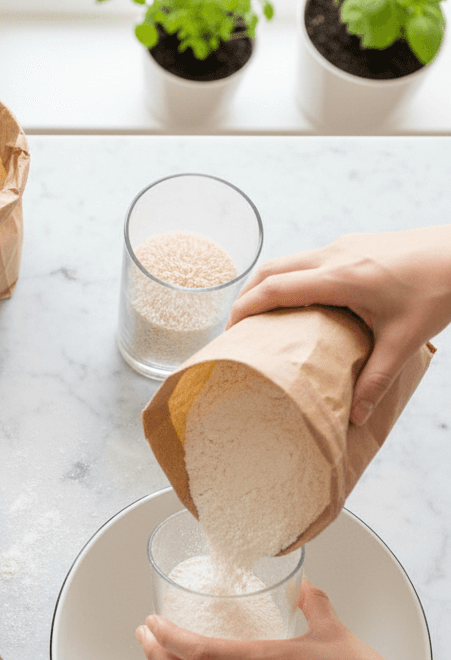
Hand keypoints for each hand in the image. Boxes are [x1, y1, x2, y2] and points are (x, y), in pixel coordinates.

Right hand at [227, 225, 450, 424]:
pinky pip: (308, 259)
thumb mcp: (404, 340)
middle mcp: (334, 255)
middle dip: (247, 296)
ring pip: (288, 260)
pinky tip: (303, 302)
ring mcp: (344, 245)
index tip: (230, 331)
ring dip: (268, 285)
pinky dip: (292, 278)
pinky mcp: (354, 244)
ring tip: (265, 317)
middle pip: (270, 269)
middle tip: (239, 327)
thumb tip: (354, 415)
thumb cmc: (441, 288)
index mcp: (340, 277)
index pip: (273, 288)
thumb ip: (376, 379)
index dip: (244, 308)